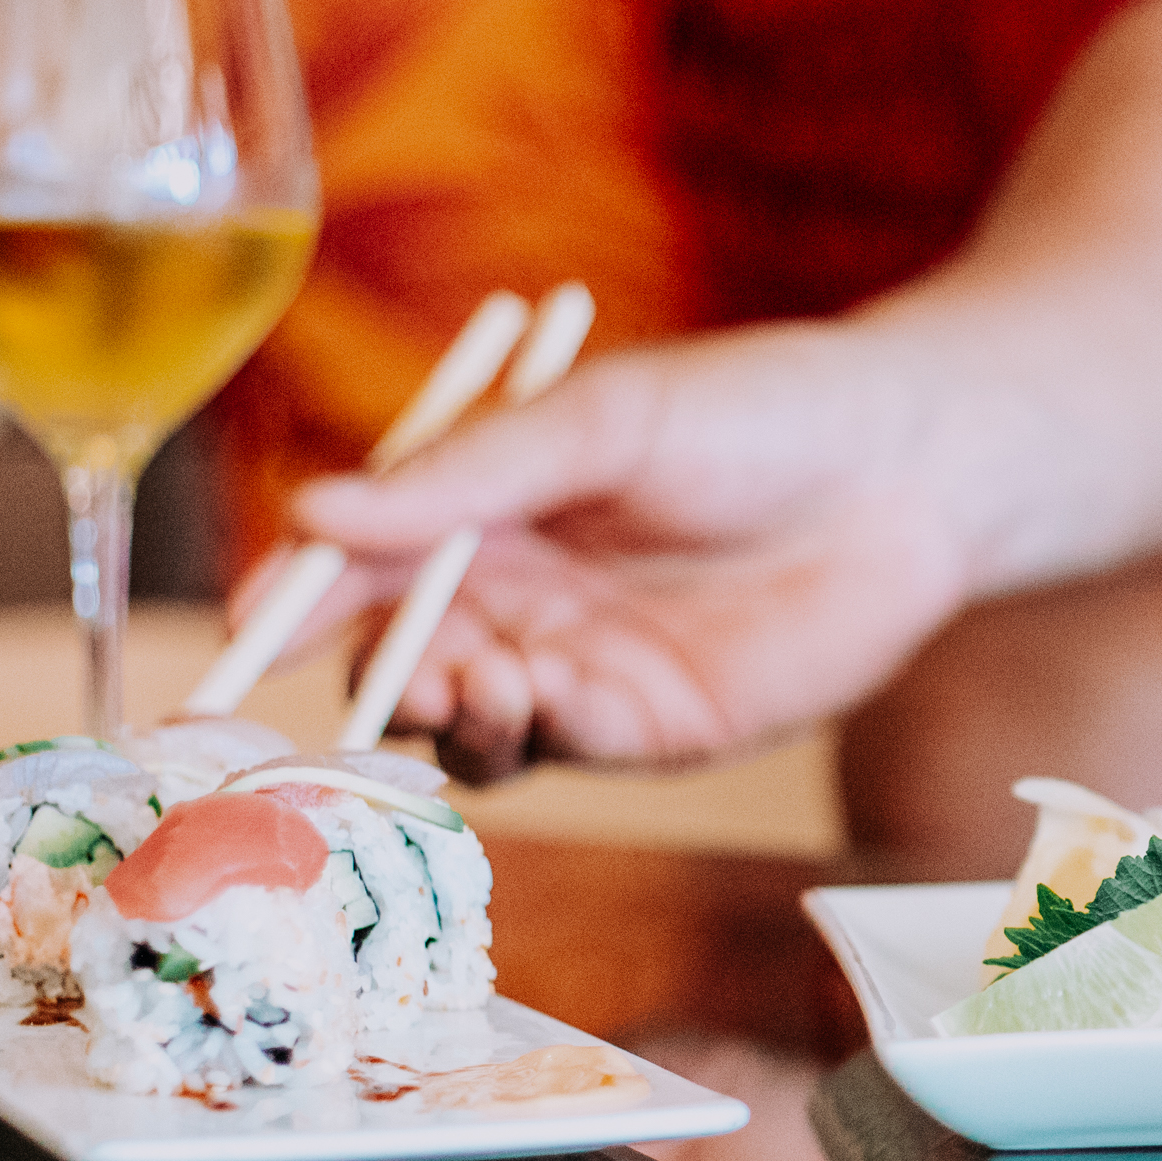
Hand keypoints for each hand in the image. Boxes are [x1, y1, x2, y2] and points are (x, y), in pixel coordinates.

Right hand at [259, 314, 982, 780]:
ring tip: (478, 676)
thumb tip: (316, 511)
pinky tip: (548, 691)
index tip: (250, 630)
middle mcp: (514, 601)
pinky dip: (538, 732)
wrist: (911, 466)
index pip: (356, 571)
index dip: (293, 603)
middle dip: (375, 677)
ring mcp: (580, 671)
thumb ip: (472, 472)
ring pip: (472, 726)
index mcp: (481, 513)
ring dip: (452, 716)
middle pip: (398, 664)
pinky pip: (567, 748)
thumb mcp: (603, 418)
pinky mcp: (657, 726)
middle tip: (395, 668)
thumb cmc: (756, 412)